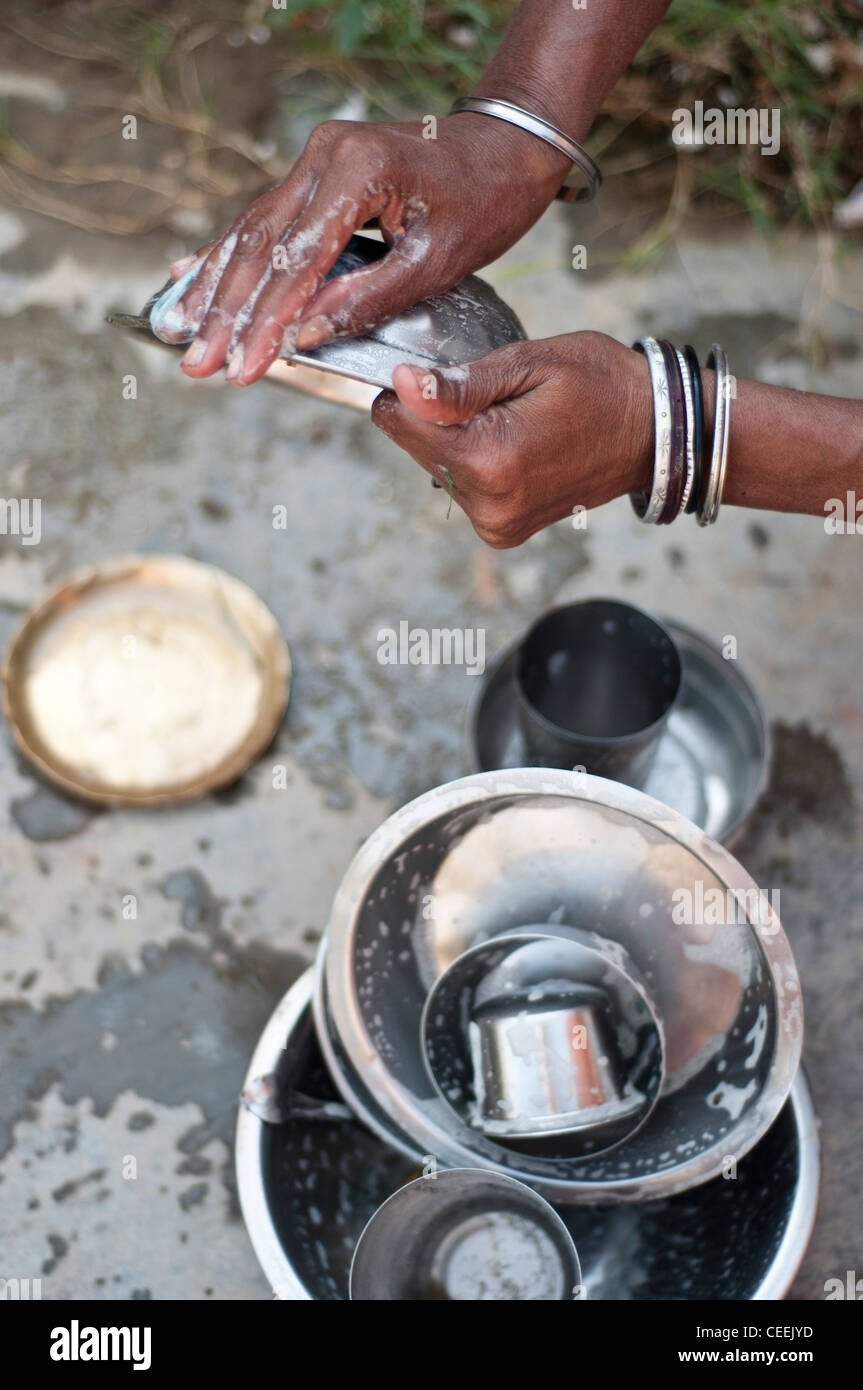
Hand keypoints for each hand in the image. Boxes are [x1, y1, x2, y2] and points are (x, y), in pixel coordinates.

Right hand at [165, 113, 568, 385]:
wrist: (503, 149)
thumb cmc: (482, 204)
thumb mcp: (435, 262)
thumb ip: (368, 297)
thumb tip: (306, 334)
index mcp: (357, 171)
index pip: (296, 260)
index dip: (264, 322)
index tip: (241, 368)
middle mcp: (324, 155)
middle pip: (261, 246)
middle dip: (227, 313)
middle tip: (198, 365)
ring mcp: (315, 158)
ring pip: (251, 232)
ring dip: (215, 287)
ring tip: (180, 333)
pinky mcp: (315, 170)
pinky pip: (263, 219)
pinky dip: (227, 255)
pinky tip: (187, 278)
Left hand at [372, 332, 654, 547]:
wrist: (656, 435)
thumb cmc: (602, 386)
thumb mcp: (530, 364)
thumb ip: (459, 384)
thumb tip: (399, 385)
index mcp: (490, 461)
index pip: (401, 424)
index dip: (409, 390)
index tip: (441, 374)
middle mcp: (488, 505)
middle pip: (418, 448)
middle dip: (440, 417)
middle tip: (496, 395)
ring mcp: (497, 524)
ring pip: (438, 468)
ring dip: (459, 440)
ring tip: (514, 420)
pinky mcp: (503, 531)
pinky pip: (464, 488)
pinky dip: (477, 463)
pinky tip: (516, 444)